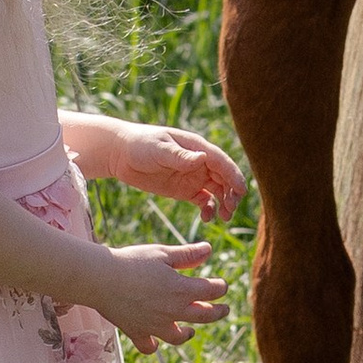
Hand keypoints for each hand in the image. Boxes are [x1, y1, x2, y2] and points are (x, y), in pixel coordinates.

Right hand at [99, 239, 227, 350]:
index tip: (222, 285)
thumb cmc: (133, 261)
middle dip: (216, 313)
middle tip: (224, 311)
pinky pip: (149, 346)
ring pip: (178, 336)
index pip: (210, 291)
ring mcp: (155, 325)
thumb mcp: (163, 253)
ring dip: (188, 333)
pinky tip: (155, 342)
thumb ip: (187, 255)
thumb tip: (209, 250)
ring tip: (191, 331)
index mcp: (181, 290)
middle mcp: (172, 311)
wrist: (102, 279)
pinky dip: (153, 346)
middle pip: (202, 316)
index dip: (220, 287)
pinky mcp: (137, 332)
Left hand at [105, 121, 244, 218]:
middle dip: (231, 193)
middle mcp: (199, 162)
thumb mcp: (159, 149)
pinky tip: (206, 218)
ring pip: (217, 190)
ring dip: (223, 203)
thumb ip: (180, 156)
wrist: (121, 154)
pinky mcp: (184, 190)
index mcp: (196, 147)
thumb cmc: (141, 144)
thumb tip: (203, 158)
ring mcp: (193, 176)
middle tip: (230, 209)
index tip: (241, 191)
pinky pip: (203, 201)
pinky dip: (208, 210)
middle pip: (223, 177)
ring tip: (223, 217)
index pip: (221, 161)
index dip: (233, 175)